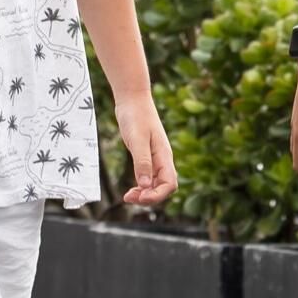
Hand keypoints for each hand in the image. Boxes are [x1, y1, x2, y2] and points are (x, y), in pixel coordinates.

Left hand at [114, 91, 177, 207]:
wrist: (132, 99)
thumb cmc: (135, 116)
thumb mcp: (137, 139)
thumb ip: (142, 162)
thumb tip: (145, 186)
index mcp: (164, 156)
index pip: (169, 184)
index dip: (157, 195)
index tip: (139, 197)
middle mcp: (163, 159)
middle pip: (164, 187)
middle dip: (150, 198)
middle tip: (129, 198)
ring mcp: (156, 158)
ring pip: (156, 184)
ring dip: (145, 193)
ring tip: (128, 196)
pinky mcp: (147, 156)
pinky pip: (149, 177)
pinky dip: (142, 186)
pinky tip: (131, 188)